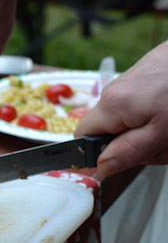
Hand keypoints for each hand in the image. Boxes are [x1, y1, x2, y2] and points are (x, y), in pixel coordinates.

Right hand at [74, 41, 167, 175]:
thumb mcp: (162, 133)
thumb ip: (129, 151)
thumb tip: (102, 165)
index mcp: (111, 105)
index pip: (82, 137)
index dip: (96, 154)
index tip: (121, 160)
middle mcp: (113, 91)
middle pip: (110, 131)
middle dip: (137, 145)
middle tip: (162, 144)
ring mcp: (129, 82)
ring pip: (130, 121)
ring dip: (151, 132)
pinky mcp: (144, 76)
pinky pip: (142, 107)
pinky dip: (157, 116)